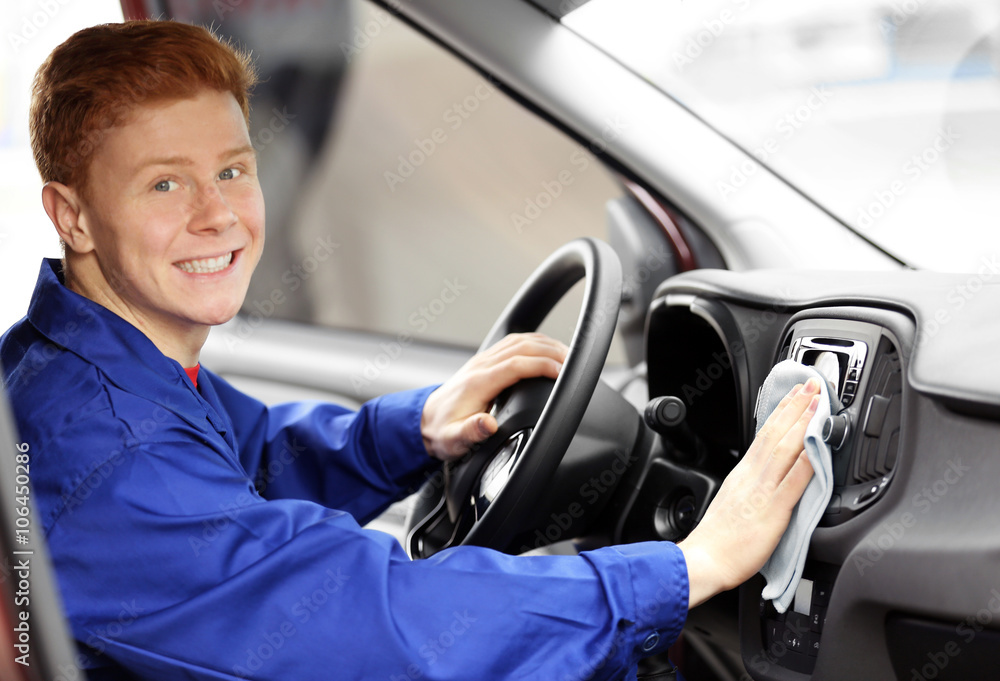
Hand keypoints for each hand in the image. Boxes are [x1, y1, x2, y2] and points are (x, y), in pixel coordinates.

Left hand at [420, 333, 567, 460]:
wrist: (423, 422)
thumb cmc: (441, 432)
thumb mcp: (452, 440)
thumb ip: (470, 432)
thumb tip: (488, 424)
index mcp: (478, 382)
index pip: (517, 363)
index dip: (543, 365)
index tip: (563, 372)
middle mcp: (482, 366)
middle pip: (523, 346)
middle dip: (553, 351)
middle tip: (576, 363)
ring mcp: (484, 361)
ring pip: (520, 340)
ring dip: (547, 344)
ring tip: (569, 356)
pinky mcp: (486, 362)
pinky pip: (514, 343)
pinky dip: (536, 343)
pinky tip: (548, 351)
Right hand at [678, 378, 820, 608]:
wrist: (704, 560)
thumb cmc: (717, 540)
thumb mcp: (733, 502)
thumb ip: (750, 488)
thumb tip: (766, 480)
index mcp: (743, 474)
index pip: (765, 434)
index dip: (782, 412)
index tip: (795, 395)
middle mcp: (752, 475)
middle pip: (776, 433)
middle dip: (795, 406)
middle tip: (811, 384)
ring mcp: (763, 490)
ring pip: (785, 448)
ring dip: (802, 422)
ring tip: (817, 402)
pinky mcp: (774, 510)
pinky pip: (794, 481)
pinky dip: (806, 461)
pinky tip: (817, 447)